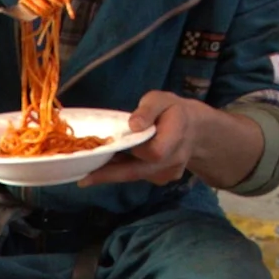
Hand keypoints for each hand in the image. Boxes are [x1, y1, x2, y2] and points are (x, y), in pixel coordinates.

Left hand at [79, 88, 212, 185]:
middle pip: (139, 172)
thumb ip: (148, 110)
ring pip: (136, 175)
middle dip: (110, 174)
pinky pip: (138, 176)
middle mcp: (174, 160)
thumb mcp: (162, 100)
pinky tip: (109, 163)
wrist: (195, 130)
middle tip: (83, 179)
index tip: (107, 149)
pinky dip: (121, 170)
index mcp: (176, 137)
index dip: (131, 152)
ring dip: (113, 172)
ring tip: (90, 167)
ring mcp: (169, 173)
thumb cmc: (173, 111)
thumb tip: (134, 125)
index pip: (154, 152)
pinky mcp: (162, 179)